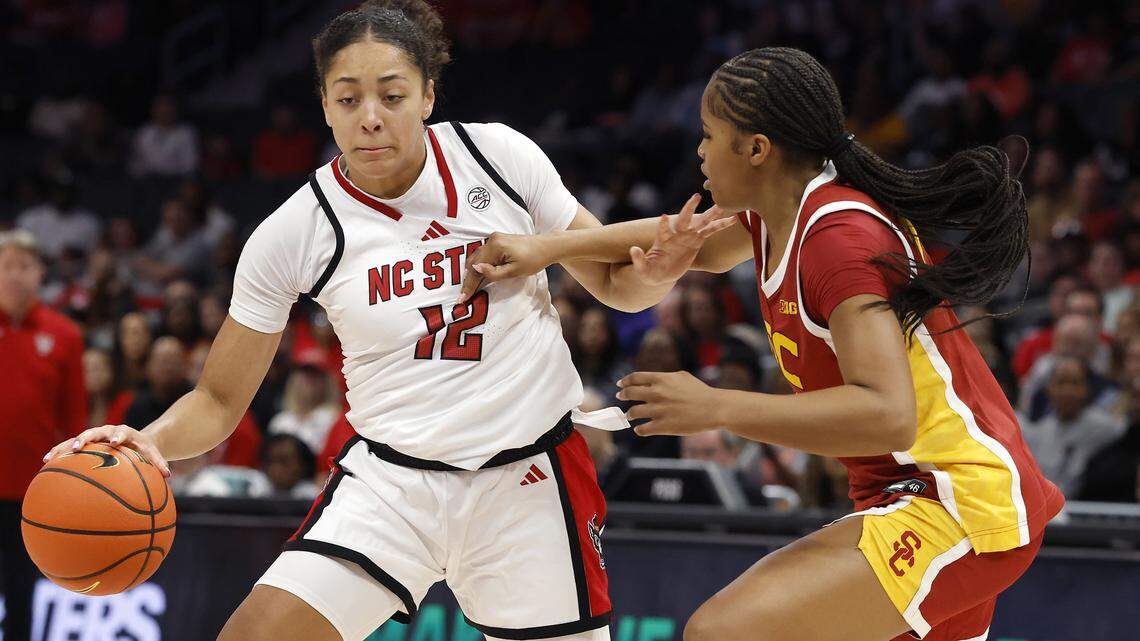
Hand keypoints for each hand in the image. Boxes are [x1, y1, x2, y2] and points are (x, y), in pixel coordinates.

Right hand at [43, 425, 170, 476]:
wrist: (137, 440)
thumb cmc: (146, 450)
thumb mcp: (154, 454)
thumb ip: (159, 463)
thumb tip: (168, 476)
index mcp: (126, 433)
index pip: (121, 432)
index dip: (117, 436)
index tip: (114, 442)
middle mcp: (107, 432)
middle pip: (94, 432)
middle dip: (86, 438)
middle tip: (77, 446)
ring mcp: (95, 437)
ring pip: (77, 439)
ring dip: (64, 447)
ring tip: (49, 458)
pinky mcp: (86, 444)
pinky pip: (70, 448)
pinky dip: (59, 454)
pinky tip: (46, 464)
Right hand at [457, 232, 551, 302]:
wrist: (547, 246)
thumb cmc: (534, 260)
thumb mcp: (515, 271)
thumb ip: (494, 273)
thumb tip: (475, 269)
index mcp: (495, 246)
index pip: (476, 268)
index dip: (468, 285)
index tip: (461, 299)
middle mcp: (492, 239)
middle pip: (473, 262)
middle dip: (468, 280)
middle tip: (464, 297)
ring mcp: (494, 238)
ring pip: (476, 257)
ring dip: (473, 272)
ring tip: (469, 289)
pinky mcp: (497, 240)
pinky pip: (483, 254)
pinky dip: (480, 265)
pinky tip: (478, 276)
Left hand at [616, 370, 726, 435]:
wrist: (714, 408)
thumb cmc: (700, 391)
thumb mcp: (682, 376)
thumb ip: (664, 377)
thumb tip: (650, 380)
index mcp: (661, 379)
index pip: (635, 378)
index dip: (625, 381)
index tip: (620, 385)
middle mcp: (657, 393)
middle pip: (630, 393)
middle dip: (623, 396)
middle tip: (620, 398)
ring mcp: (659, 410)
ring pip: (633, 412)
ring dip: (629, 414)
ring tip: (630, 415)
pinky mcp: (663, 426)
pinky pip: (642, 429)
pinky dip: (639, 429)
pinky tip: (639, 429)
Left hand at [629, 194, 736, 286]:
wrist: (660, 274)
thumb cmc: (649, 271)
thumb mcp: (642, 268)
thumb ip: (639, 259)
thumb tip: (633, 249)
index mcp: (662, 240)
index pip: (663, 230)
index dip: (664, 225)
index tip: (664, 218)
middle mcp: (676, 235)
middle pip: (683, 220)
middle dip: (689, 208)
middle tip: (695, 196)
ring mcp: (687, 237)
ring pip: (700, 222)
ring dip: (710, 214)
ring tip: (722, 204)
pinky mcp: (697, 241)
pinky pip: (710, 231)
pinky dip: (721, 225)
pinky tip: (732, 219)